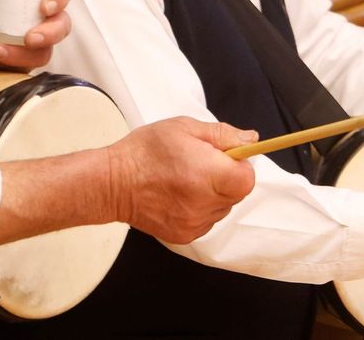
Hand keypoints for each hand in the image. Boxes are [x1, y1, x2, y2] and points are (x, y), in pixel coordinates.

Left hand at [0, 0, 72, 69]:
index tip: (45, 7)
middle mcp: (40, 15)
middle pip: (62, 24)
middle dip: (50, 33)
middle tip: (30, 38)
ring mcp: (32, 39)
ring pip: (44, 52)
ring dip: (20, 54)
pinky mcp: (19, 58)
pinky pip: (20, 66)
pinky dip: (1, 61)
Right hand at [107, 117, 257, 243]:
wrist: (112, 183)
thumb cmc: (145, 152)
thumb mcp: (185, 128)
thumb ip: (223, 134)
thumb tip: (250, 139)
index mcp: (208, 175)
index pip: (247, 179)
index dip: (240, 165)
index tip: (226, 157)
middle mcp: (203, 204)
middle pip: (236, 194)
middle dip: (226, 178)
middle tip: (201, 164)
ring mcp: (194, 223)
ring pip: (222, 208)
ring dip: (214, 194)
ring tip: (187, 179)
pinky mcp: (184, 235)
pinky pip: (207, 220)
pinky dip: (200, 208)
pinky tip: (180, 194)